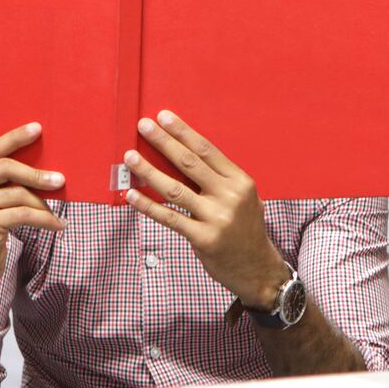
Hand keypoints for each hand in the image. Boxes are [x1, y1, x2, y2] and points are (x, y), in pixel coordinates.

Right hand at [0, 123, 64, 311]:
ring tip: (57, 212)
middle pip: (5, 168)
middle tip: (60, 180)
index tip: (37, 129)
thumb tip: (38, 162)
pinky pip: (24, 214)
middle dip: (36, 173)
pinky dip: (45, 219)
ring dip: (43, 203)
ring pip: (18, 194)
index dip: (14, 139)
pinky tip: (58, 225)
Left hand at [123, 110, 288, 309]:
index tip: (164, 118)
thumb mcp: (243, 199)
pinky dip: (148, 206)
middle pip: (189, 163)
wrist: (257, 269)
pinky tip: (132, 195)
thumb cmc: (245, 230)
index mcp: (241, 181)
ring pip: (174, 189)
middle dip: (163, 142)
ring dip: (149, 171)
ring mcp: (217, 218)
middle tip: (143, 126)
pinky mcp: (203, 238)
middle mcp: (230, 196)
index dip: (183, 132)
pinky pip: (169, 218)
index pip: (207, 150)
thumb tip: (180, 157)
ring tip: (130, 158)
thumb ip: (218, 181)